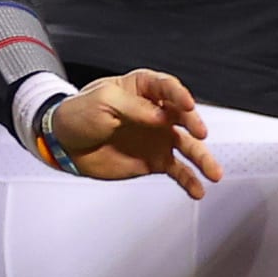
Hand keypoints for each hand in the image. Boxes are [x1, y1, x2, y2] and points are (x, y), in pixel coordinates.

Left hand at [49, 70, 223, 199]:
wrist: (64, 143)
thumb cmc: (79, 113)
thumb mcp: (102, 102)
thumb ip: (133, 108)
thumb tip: (161, 116)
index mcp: (140, 89)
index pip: (166, 87)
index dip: (178, 94)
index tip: (187, 104)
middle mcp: (155, 112)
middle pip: (182, 115)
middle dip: (193, 123)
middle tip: (199, 133)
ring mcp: (157, 137)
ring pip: (187, 146)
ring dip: (202, 158)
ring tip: (214, 173)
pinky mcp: (154, 160)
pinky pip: (178, 170)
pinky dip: (189, 180)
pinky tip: (198, 190)